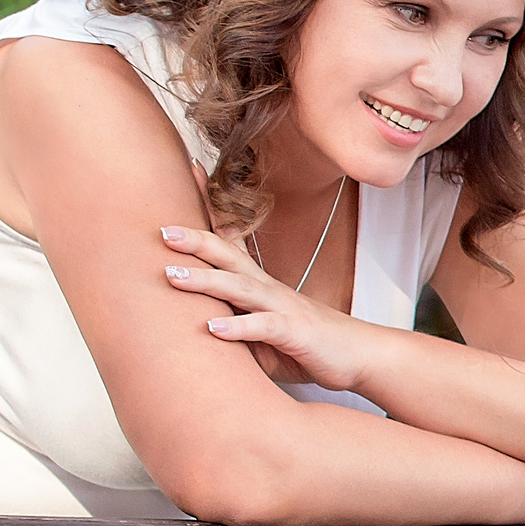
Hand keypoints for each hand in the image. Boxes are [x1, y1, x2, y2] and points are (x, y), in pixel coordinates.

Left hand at [161, 223, 380, 391]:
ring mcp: (282, 307)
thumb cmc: (311, 344)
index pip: (230, 239)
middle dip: (195, 240)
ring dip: (204, 279)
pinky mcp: (294, 332)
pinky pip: (264, 327)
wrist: (362, 355)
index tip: (188, 170)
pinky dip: (238, 326)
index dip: (209, 206)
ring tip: (171, 274)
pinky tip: (213, 328)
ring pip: (240, 286)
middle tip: (162, 229)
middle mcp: (269, 288)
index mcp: (260, 285)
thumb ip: (231, 323)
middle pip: (229, 255)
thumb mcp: (262, 332)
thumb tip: (194, 324)